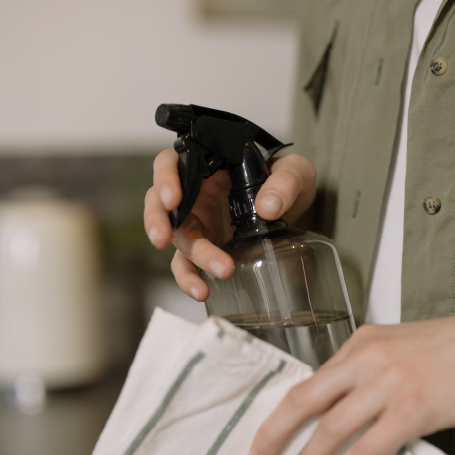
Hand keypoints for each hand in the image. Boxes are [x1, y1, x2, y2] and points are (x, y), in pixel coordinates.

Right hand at [143, 149, 316, 301]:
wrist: (296, 210)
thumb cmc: (287, 182)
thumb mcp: (295, 172)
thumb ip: (286, 181)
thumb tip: (268, 207)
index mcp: (208, 165)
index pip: (172, 163)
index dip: (165, 178)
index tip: (173, 198)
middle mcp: (196, 192)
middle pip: (161, 203)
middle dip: (158, 220)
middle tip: (164, 237)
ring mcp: (198, 222)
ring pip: (177, 238)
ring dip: (188, 258)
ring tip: (206, 277)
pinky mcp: (204, 248)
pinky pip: (187, 265)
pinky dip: (190, 279)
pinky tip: (203, 291)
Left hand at [246, 294, 454, 454]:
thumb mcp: (402, 346)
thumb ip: (371, 369)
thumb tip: (347, 402)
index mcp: (361, 342)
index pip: (313, 380)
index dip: (286, 410)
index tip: (270, 431)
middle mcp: (366, 358)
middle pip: (306, 399)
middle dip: (275, 432)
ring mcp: (388, 382)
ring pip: (331, 429)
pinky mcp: (413, 408)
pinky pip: (368, 450)